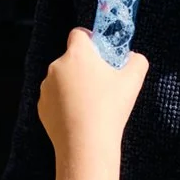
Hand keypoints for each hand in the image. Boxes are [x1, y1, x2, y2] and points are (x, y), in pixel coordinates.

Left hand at [38, 27, 148, 158]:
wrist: (86, 145)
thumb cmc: (110, 109)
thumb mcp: (133, 81)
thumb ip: (137, 61)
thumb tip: (133, 57)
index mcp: (77, 54)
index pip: (78, 34)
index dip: (90, 39)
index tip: (100, 53)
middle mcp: (56, 66)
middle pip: (71, 58)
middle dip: (84, 67)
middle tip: (101, 85)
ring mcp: (46, 87)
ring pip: (62, 79)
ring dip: (73, 85)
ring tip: (90, 105)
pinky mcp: (41, 106)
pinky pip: (55, 98)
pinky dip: (64, 103)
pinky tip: (79, 117)